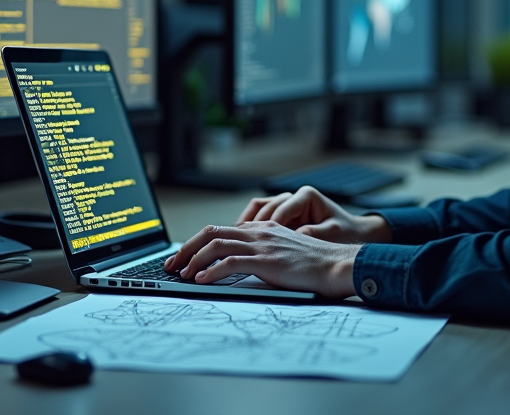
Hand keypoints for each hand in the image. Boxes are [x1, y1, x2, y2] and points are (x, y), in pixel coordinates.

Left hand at [162, 221, 360, 297]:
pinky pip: (230, 263)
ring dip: (193, 260)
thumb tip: (237, 267)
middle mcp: (259, 232)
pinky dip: (210, 271)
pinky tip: (201, 281)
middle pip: (211, 233)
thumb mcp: (284, 252)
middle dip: (186, 249)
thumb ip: (262, 253)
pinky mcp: (267, 261)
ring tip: (181, 275)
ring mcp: (262, 245)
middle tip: (172, 266)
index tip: (183, 258)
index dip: (196, 243)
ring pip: (216, 245)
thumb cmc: (315, 264)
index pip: (220, 230)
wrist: (337, 265)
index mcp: (262, 228)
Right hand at [233, 185, 392, 243]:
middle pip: (263, 207)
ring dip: (244, 225)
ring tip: (233, 240)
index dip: (266, 229)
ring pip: (258, 209)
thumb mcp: (332, 234)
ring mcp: (287, 204)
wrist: (354, 234)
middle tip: (236, 242)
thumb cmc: (346, 233)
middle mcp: (294, 196)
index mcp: (307, 196)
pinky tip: (242, 240)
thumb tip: (293, 237)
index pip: (280, 211)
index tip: (258, 244)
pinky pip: (260, 217)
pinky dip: (250, 228)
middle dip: (250, 226)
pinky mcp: (283, 216)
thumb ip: (311, 234)